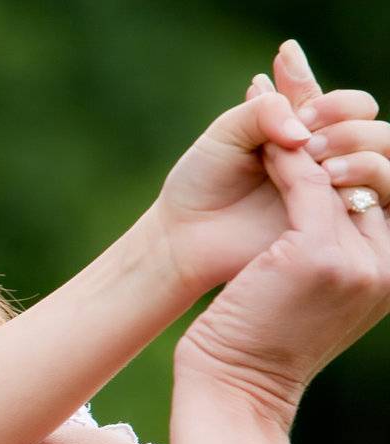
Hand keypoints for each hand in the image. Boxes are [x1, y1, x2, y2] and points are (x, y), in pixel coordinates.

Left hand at [153, 41, 386, 293]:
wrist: (184, 235)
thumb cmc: (200, 183)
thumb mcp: (226, 134)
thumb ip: (266, 111)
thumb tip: (304, 131)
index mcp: (302, 130)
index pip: (344, 103)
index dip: (327, 97)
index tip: (295, 101)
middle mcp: (325, 158)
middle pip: (373, 126)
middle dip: (345, 123)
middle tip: (305, 140)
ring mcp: (334, 194)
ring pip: (382, 158)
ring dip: (357, 147)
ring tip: (319, 162)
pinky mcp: (335, 228)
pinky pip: (376, 200)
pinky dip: (361, 181)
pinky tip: (328, 180)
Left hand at [175, 134, 389, 428]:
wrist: (234, 390)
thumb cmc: (258, 344)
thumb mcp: (308, 292)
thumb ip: (333, 249)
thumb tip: (329, 196)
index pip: (387, 185)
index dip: (358, 142)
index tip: (318, 107)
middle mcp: (388, 261)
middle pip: (381, 166)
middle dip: (343, 121)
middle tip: (301, 94)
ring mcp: (359, 258)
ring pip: (347, 167)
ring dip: (315, 132)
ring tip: (286, 113)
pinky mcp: (317, 254)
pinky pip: (305, 184)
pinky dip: (284, 158)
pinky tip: (265, 142)